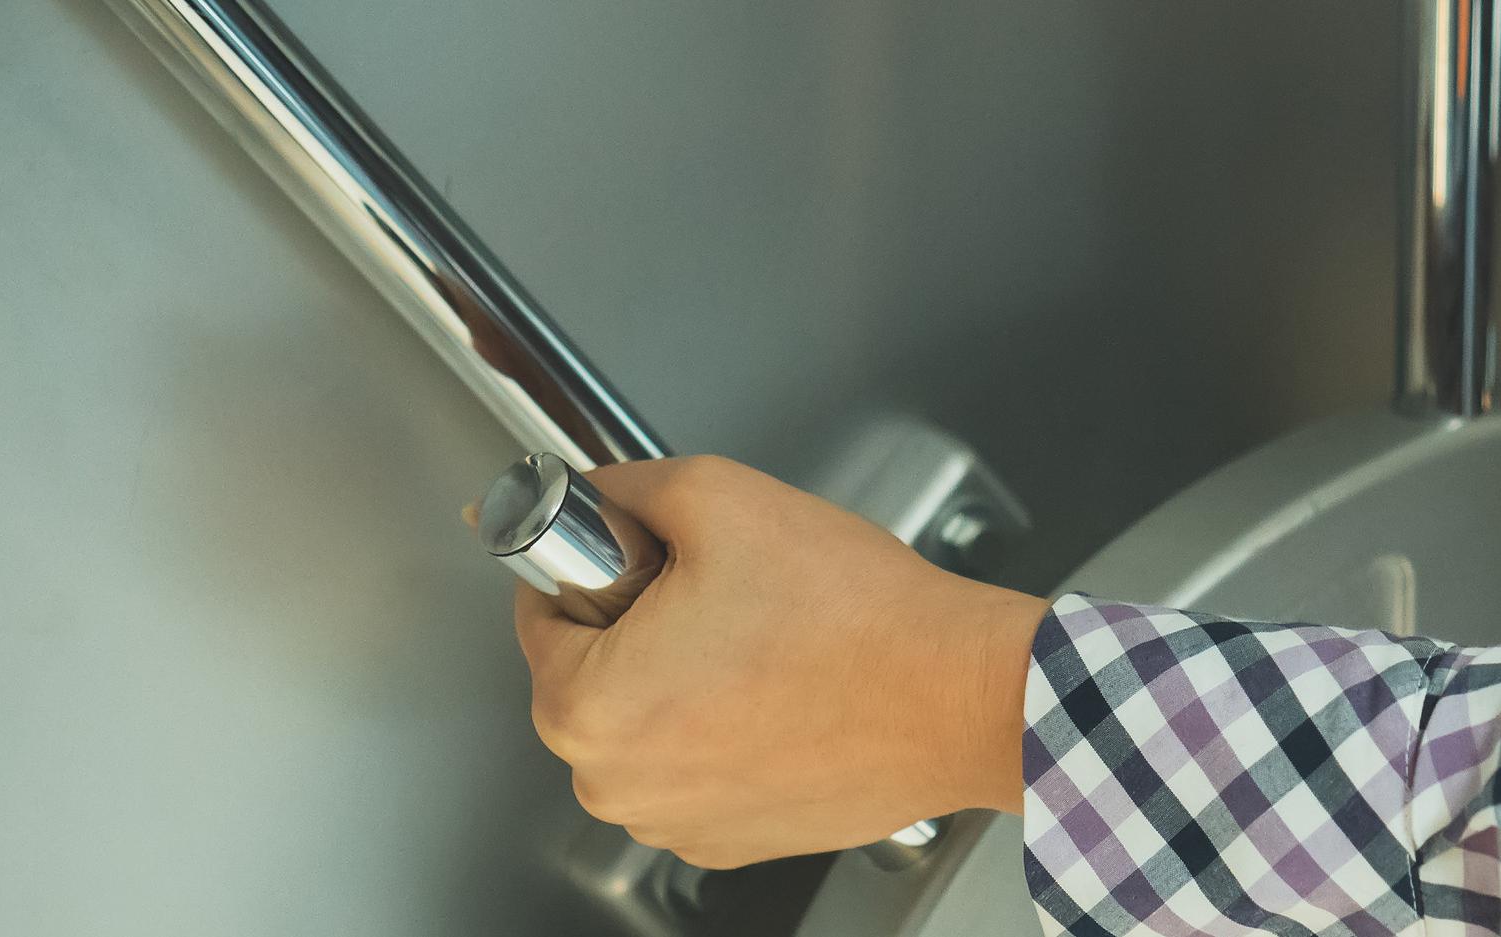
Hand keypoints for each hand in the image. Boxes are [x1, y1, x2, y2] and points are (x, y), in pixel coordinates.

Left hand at [509, 456, 1046, 868]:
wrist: (960, 696)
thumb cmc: (857, 618)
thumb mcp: (719, 496)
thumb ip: (625, 488)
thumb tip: (591, 498)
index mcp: (588, 708)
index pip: (541, 612)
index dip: (601, 566)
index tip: (657, 562)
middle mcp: (617, 786)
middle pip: (591, 675)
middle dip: (642, 629)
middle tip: (729, 599)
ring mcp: (677, 824)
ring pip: (646, 726)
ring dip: (684, 684)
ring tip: (767, 649)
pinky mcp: (734, 842)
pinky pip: (697, 770)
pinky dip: (727, 733)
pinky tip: (786, 695)